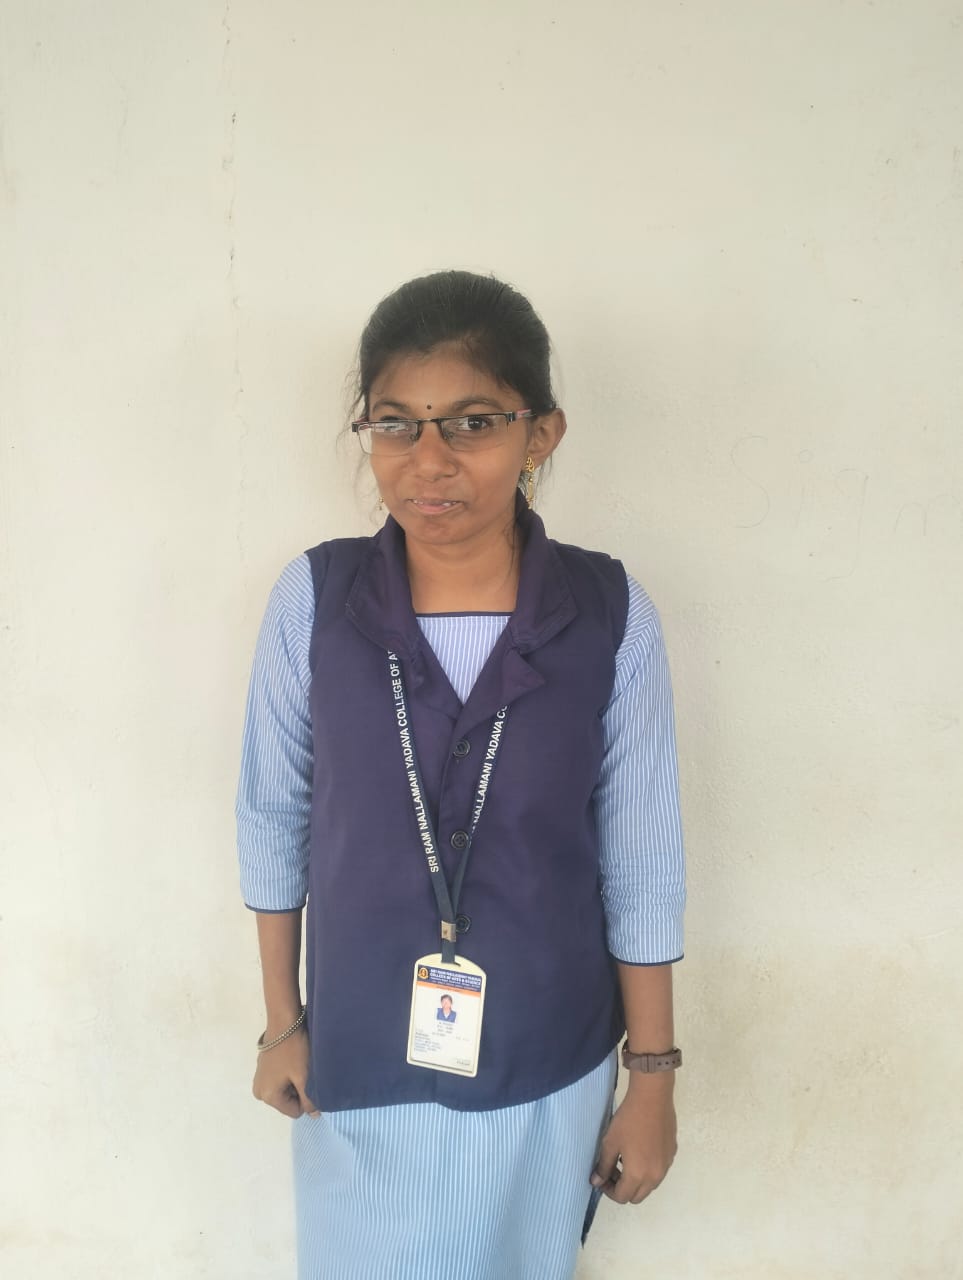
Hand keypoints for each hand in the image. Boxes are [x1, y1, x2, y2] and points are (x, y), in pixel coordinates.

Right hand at [252, 1027, 319, 1118]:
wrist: (284, 1021)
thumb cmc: (295, 1051)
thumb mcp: (305, 1077)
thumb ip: (309, 1099)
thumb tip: (314, 1115)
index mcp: (267, 1096)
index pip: (295, 1111)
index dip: (305, 1098)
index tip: (307, 1080)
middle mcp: (259, 1091)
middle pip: (288, 1101)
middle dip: (298, 1089)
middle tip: (303, 1071)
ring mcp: (259, 1079)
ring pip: (285, 1090)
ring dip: (294, 1080)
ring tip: (298, 1064)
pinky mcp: (262, 1068)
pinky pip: (280, 1079)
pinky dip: (288, 1073)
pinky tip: (292, 1059)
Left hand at [590, 1074, 676, 1203]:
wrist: (652, 1097)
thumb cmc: (628, 1120)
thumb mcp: (610, 1142)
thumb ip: (603, 1165)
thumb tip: (597, 1181)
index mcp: (638, 1176)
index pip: (622, 1197)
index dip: (608, 1190)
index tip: (600, 1176)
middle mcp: (655, 1176)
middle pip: (637, 1196)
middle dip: (622, 1188)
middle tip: (612, 1170)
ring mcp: (666, 1165)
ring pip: (649, 1185)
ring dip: (635, 1180)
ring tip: (624, 1159)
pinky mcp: (672, 1153)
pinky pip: (658, 1171)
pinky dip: (647, 1169)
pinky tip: (639, 1149)